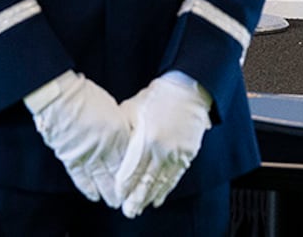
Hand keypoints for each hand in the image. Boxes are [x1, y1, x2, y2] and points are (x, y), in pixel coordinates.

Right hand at [26, 72, 132, 206]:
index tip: (138, 181)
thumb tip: (123, 138)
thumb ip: (118, 126)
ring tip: (113, 202)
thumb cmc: (84, 94)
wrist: (59, 95)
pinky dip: (87, 188)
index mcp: (118, 132)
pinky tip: (93, 195)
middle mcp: (106, 147)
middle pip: (118, 173)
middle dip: (124, 189)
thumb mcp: (110, 107)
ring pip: (101, 180)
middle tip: (129, 199)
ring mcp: (88, 154)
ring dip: (108, 193)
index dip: (135, 173)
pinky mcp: (70, 158)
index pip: (131, 159)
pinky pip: (81, 177)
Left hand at [113, 72, 211, 217]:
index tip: (117, 195)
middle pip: (147, 181)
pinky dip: (166, 190)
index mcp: (147, 138)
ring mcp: (177, 154)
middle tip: (127, 211)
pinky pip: (175, 177)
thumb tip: (115, 148)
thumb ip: (125, 132)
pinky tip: (158, 198)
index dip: (125, 184)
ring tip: (140, 208)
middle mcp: (163, 150)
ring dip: (150, 197)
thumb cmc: (155, 98)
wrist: (186, 91)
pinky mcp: (188, 155)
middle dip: (136, 198)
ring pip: (162, 182)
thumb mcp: (133, 110)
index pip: (133, 168)